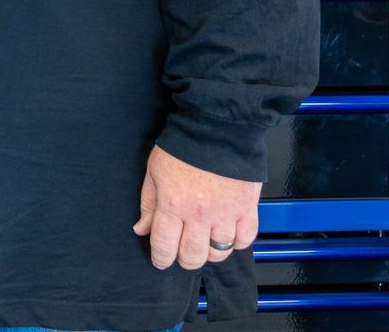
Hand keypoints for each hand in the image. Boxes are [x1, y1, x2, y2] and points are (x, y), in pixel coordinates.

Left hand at [133, 144, 260, 270]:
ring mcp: (225, 214)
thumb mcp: (154, 171)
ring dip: (210, 252)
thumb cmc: (183, 146)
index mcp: (173, 205)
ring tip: (205, 240)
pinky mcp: (247, 208)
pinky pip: (245, 240)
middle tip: (183, 251)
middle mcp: (199, 215)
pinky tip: (227, 233)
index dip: (161, 259)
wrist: (217, 128)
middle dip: (185, 259)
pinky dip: (236, 242)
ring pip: (219, 252)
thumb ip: (148, 203)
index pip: (164, 247)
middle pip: (193, 256)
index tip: (161, 259)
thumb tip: (142, 229)